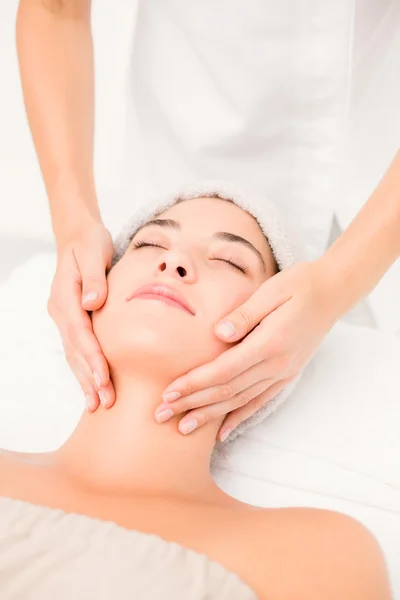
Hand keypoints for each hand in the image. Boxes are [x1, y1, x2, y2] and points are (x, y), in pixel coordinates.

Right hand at [48, 220, 114, 411]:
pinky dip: (83, 368)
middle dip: (88, 377)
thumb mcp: (93, 251)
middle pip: (75, 349)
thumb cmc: (90, 242)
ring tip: (96, 404)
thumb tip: (93, 303)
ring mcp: (63, 316)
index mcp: (66, 295)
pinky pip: (76, 348)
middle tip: (102, 402)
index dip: (92, 357)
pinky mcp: (71, 319)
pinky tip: (92, 385)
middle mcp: (61, 310)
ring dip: (84, 379)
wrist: (78, 236)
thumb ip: (94, 277)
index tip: (104, 378)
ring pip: (73, 353)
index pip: (80, 332)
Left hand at [155, 260, 342, 439]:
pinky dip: (239, 417)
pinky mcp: (286, 375)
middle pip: (227, 391)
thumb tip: (217, 334)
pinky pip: (259, 401)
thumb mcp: (271, 291)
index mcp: (270, 343)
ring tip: (182, 428)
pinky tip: (223, 432)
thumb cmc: (298, 286)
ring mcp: (283, 373)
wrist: (332, 293)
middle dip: (192, 404)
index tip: (168, 392)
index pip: (223, 370)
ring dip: (210, 415)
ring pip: (240, 401)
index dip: (194, 383)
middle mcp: (277, 365)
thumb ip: (244, 315)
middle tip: (161, 415)